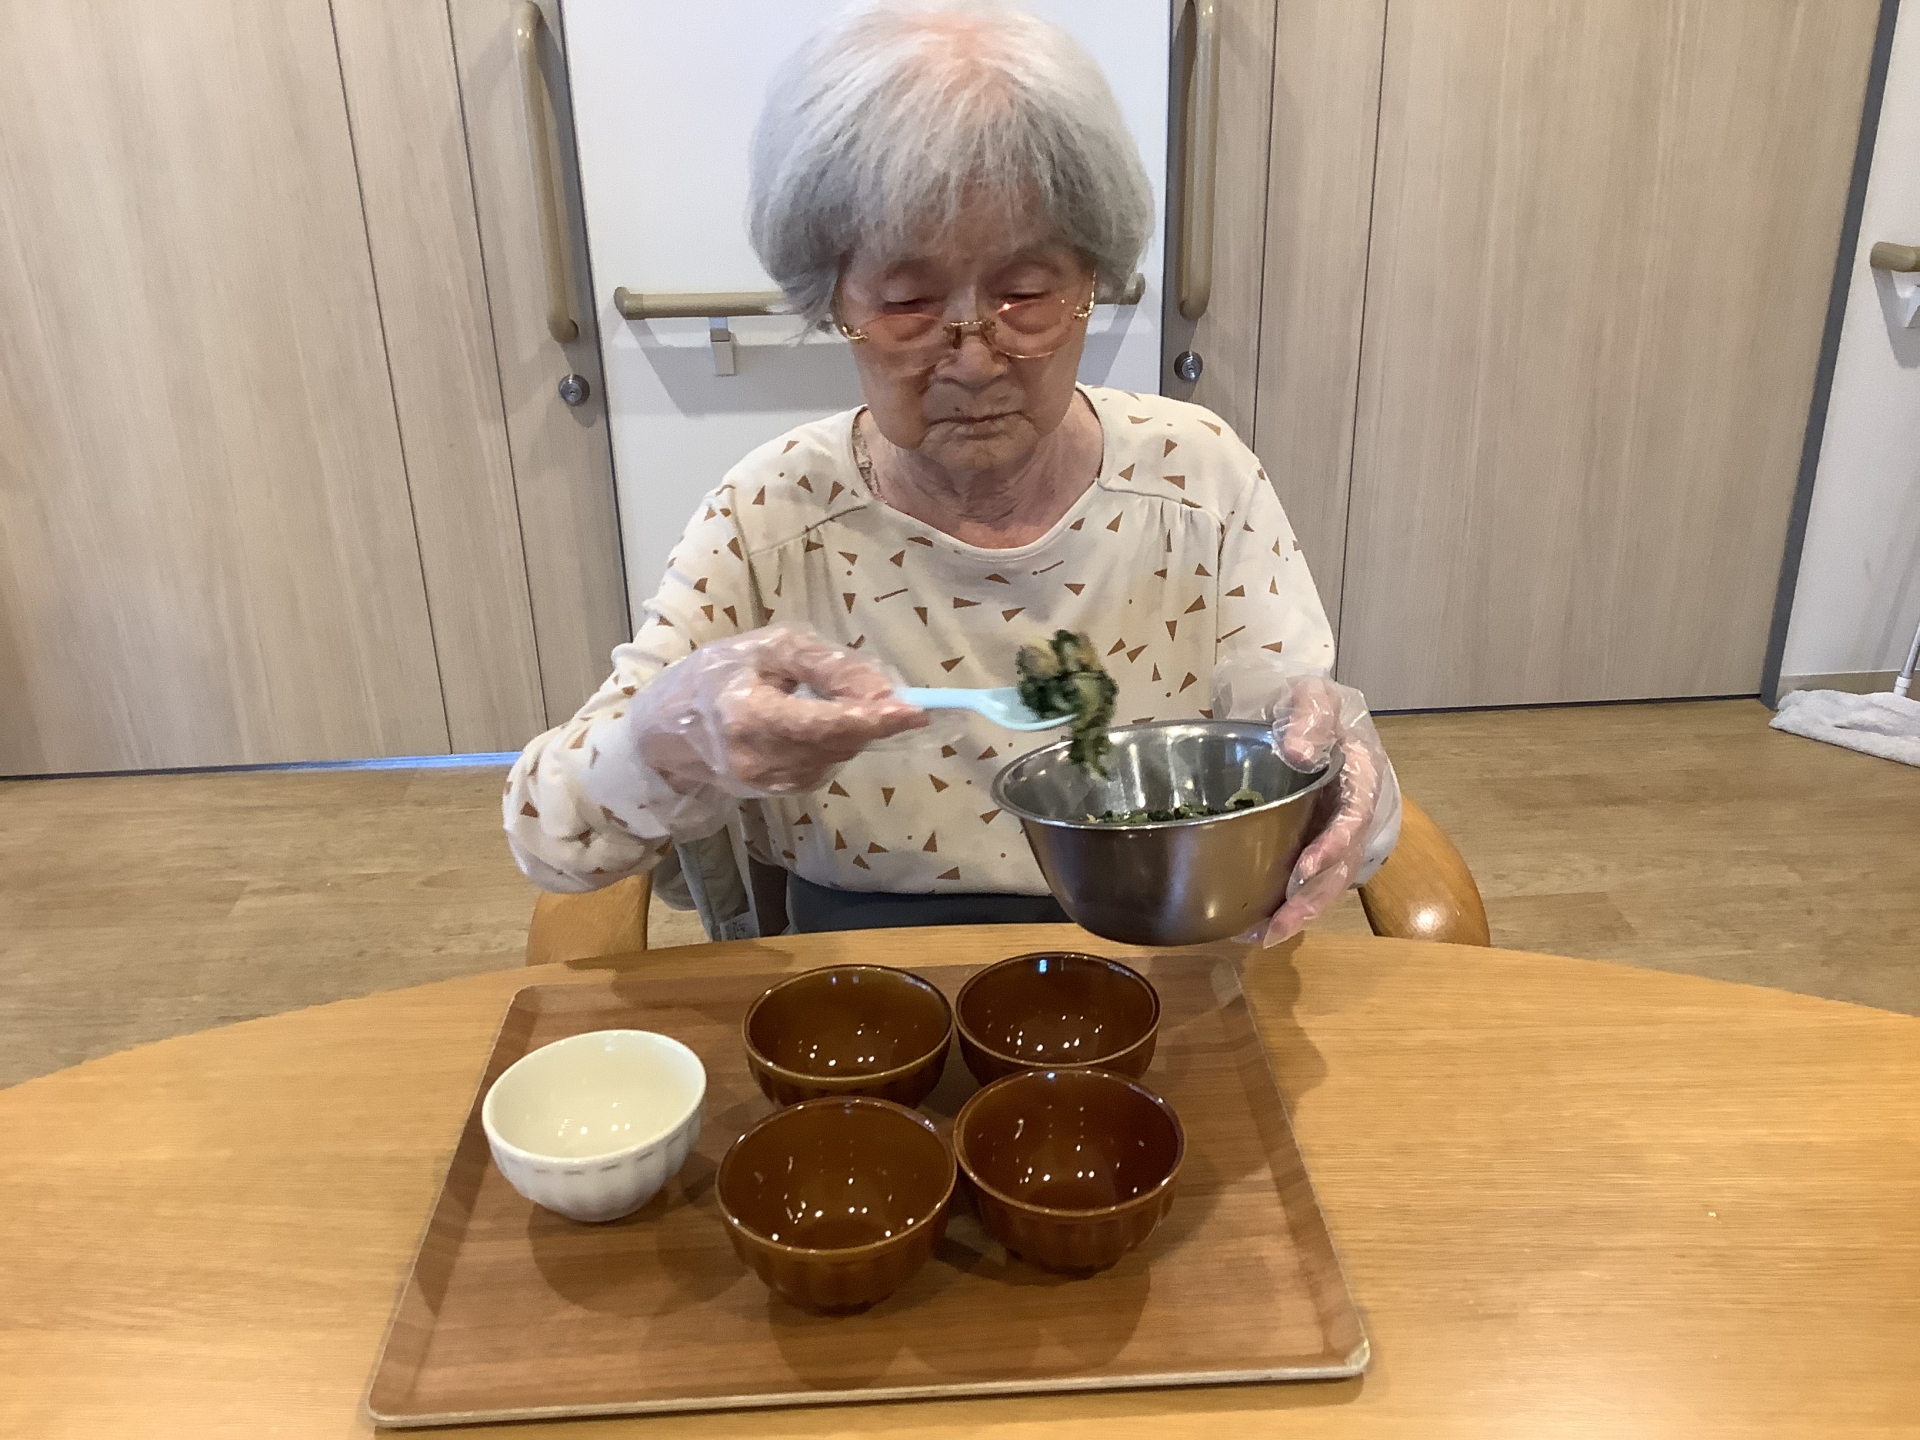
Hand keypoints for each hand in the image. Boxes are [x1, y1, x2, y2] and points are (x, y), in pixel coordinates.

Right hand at [636, 626, 927, 797]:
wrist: (666, 733)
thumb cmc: (714, 677)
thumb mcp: (765, 649)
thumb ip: (824, 665)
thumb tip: (882, 690)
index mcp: (748, 714)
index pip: (823, 724)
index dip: (873, 719)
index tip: (914, 711)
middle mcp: (759, 759)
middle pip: (838, 742)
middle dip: (870, 718)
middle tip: (886, 693)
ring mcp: (768, 783)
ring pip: (837, 755)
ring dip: (851, 729)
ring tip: (829, 700)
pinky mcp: (777, 794)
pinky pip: (825, 765)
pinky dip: (833, 743)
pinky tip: (812, 724)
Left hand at [1247, 673, 1390, 946]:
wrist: (1301, 716)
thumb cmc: (1308, 706)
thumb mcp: (1311, 696)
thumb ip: (1309, 716)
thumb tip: (1297, 751)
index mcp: (1361, 775)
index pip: (1354, 816)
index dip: (1333, 846)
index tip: (1304, 868)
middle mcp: (1355, 813)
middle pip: (1342, 865)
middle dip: (1312, 899)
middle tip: (1279, 926)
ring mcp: (1337, 834)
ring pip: (1326, 883)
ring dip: (1299, 913)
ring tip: (1263, 936)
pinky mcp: (1316, 847)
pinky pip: (1308, 882)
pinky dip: (1286, 906)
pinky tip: (1254, 926)